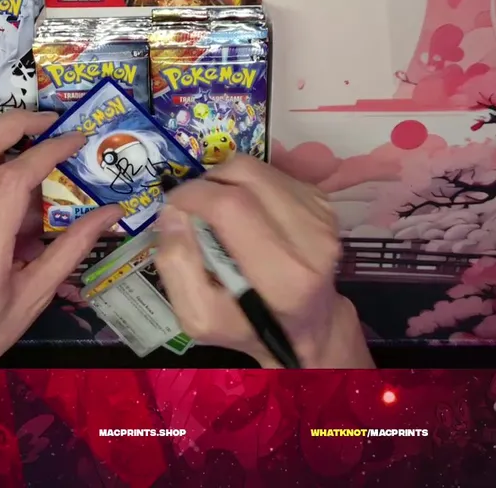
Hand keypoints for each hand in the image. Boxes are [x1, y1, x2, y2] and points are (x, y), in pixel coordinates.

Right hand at [152, 156, 372, 368]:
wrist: (307, 324)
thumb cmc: (250, 327)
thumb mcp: (201, 317)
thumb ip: (177, 266)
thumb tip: (171, 212)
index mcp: (283, 277)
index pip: (233, 208)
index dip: (194, 195)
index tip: (174, 204)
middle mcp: (311, 241)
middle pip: (246, 176)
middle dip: (207, 181)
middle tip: (192, 204)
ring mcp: (322, 218)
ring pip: (259, 170)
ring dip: (227, 180)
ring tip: (216, 208)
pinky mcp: (324, 203)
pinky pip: (274, 174)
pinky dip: (249, 183)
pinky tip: (245, 210)